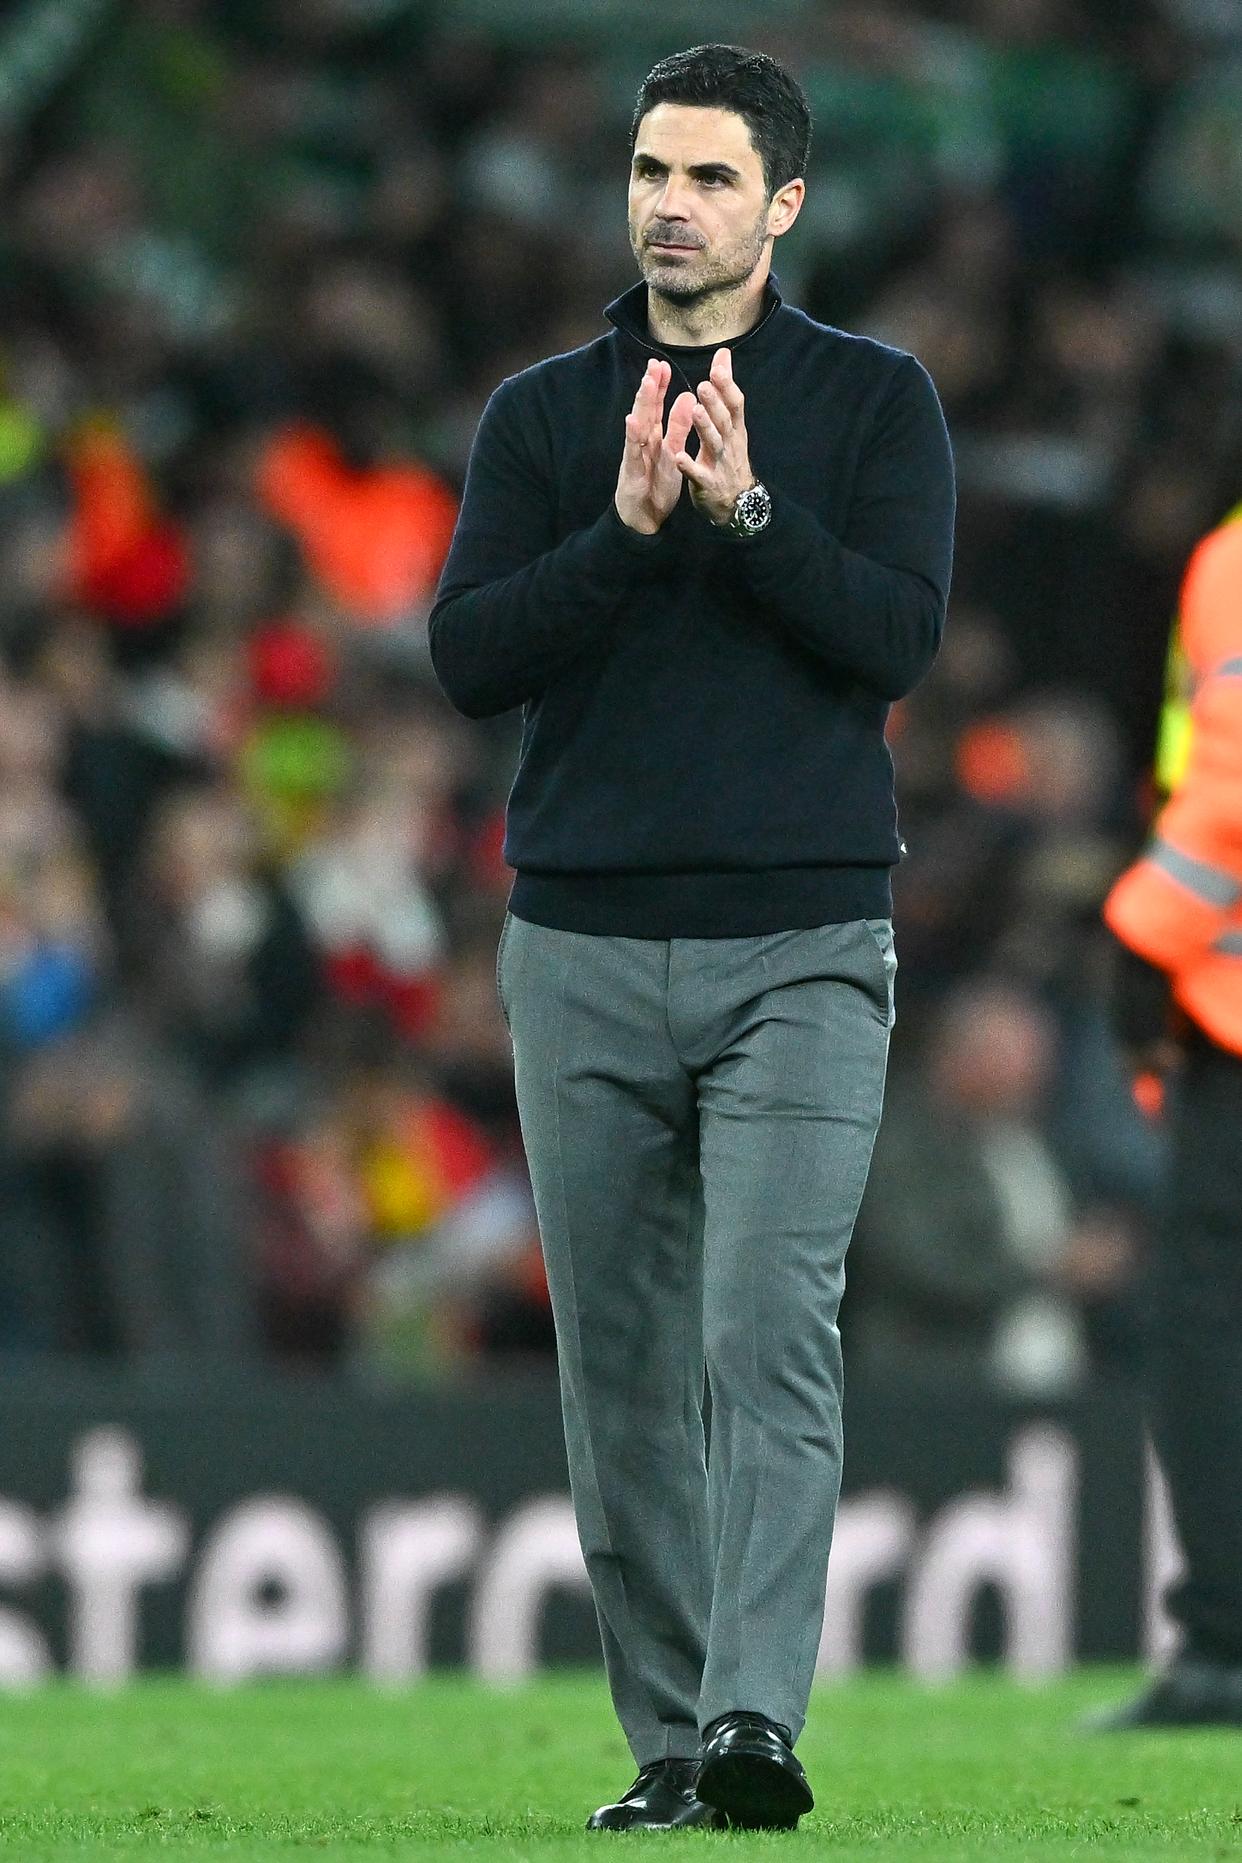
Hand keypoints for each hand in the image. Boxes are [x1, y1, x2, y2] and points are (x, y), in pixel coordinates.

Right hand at [614, 359, 695, 534]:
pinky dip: (633, 437)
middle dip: (650, 387)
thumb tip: (687, 397)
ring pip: (638, 426)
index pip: (656, 406)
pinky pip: (634, 452)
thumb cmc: (656, 484)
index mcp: (653, 437)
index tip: (663, 365)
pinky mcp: (633, 471)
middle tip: (655, 365)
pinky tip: (633, 422)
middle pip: (645, 410)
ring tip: (647, 384)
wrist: (643, 516)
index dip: (659, 386)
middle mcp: (642, 442)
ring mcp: (636, 455)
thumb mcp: (672, 452)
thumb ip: (678, 427)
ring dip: (642, 405)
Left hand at [673, 347, 755, 526]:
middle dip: (715, 403)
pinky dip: (689, 466)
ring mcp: (719, 464)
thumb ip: (724, 390)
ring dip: (705, 428)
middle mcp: (729, 444)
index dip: (727, 386)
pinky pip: (698, 475)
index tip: (718, 367)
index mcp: (734, 429)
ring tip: (695, 411)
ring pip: (713, 444)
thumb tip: (723, 355)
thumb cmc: (731, 457)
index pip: (734, 404)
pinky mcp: (707, 484)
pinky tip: (678, 458)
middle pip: (724, 420)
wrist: (739, 503)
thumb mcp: (732, 424)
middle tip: (703, 385)